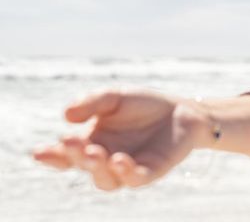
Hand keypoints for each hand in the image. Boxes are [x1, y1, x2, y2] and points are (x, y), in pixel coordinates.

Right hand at [32, 88, 215, 190]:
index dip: (52, 156)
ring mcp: (127, 168)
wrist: (181, 109)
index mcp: (91, 142)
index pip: (66, 155)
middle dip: (76, 156)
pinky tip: (122, 161)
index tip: (40, 152)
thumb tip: (66, 115)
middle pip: (84, 166)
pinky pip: (136, 179)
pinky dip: (127, 173)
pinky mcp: (151, 171)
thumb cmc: (143, 105)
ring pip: (106, 180)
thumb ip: (92, 103)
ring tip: (98, 153)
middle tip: (73, 142)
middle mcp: (105, 159)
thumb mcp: (115, 97)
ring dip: (99, 169)